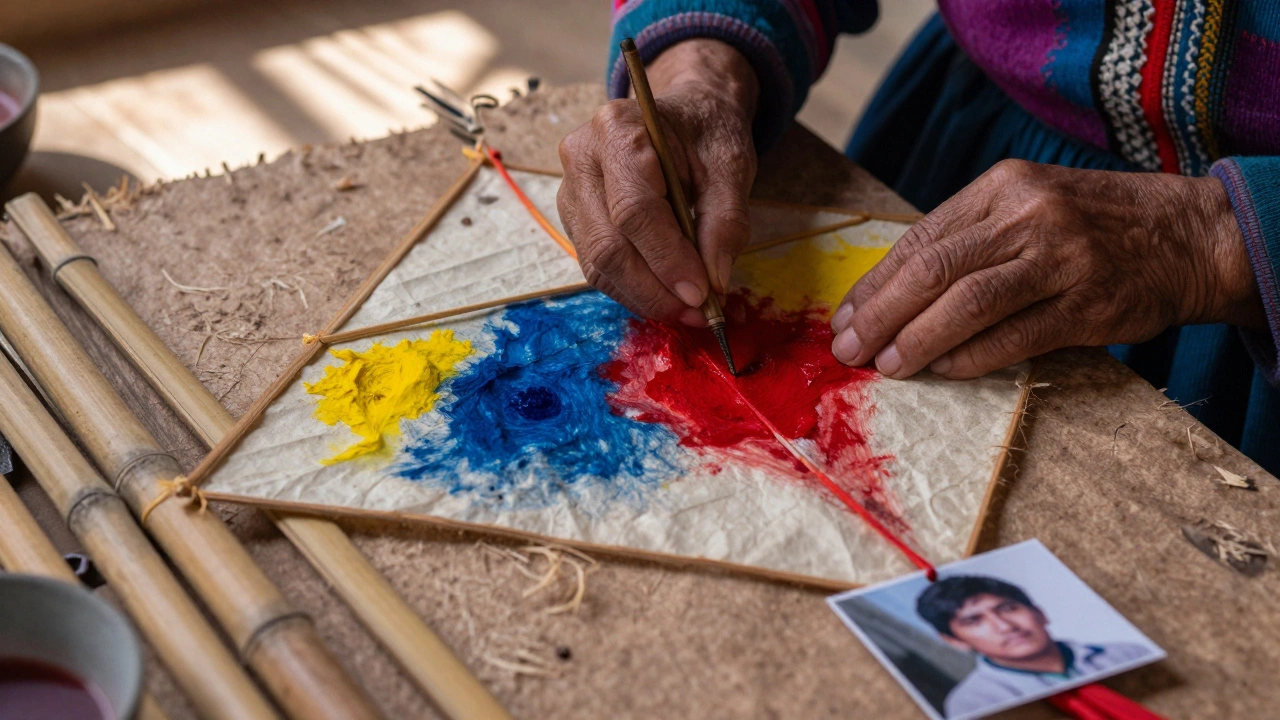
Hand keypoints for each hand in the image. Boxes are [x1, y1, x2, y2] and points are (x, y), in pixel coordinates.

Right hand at [557, 39, 758, 325]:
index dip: (667, 259)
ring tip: (688, 311)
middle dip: (654, 290)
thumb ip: (726, 221)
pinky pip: (598, 266)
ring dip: (644, 297)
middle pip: (608, 245)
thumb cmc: (706, 132)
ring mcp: (571, 190)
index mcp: (618, 129)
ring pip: (598, 264)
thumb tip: (714, 282)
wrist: (684, 111)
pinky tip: (667, 296)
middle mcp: (581, 158)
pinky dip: (634, 289)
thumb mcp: (731, 165)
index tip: (702, 294)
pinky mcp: (575, 217)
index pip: (634, 210)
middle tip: (698, 313)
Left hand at [830, 160, 1263, 378]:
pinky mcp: (1088, 303)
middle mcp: (1028, 215)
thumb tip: (890, 294)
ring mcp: (1060, 258)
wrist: (1189, 235)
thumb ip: (968, 239)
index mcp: (1002, 187)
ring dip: (917, 340)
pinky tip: (944, 370)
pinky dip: (971, 356)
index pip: (920, 240)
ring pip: (968, 303)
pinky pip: (1014, 336)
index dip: (875, 285)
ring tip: (888, 367)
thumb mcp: (1028, 206)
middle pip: (934, 270)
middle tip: (849, 350)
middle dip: (881, 315)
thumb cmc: (1091, 226)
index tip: (845, 319)